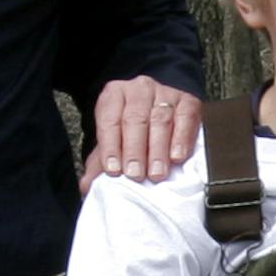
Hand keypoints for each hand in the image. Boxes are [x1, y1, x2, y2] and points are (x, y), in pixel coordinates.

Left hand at [81, 78, 201, 191]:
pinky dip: (181, 139)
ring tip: (156, 174)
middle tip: (135, 175)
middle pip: (135, 119)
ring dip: (158, 150)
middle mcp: (139, 90)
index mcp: (114, 95)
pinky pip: (186, 119)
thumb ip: (99, 162)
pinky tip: (177, 157)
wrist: (160, 106)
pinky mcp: (188, 101)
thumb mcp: (113, 140)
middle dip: (134, 150)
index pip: (110, 120)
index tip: (113, 170)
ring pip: (160, 121)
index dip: (111, 146)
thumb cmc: (132, 129)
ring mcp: (165, 93)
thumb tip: (87, 185)